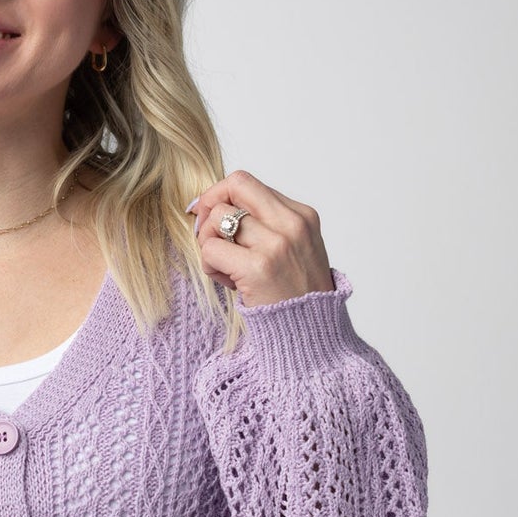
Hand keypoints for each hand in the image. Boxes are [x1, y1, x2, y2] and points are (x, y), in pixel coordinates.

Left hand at [188, 171, 334, 307]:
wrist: (311, 333)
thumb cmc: (296, 294)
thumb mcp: (295, 248)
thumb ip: (266, 224)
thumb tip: (218, 205)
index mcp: (302, 215)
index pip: (247, 183)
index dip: (221, 195)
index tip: (209, 212)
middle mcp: (292, 224)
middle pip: (233, 187)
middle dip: (209, 207)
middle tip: (207, 234)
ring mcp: (276, 244)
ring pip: (218, 219)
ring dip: (208, 243)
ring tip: (225, 267)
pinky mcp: (258, 268)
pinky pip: (211, 249)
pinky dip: (209, 264)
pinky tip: (225, 279)